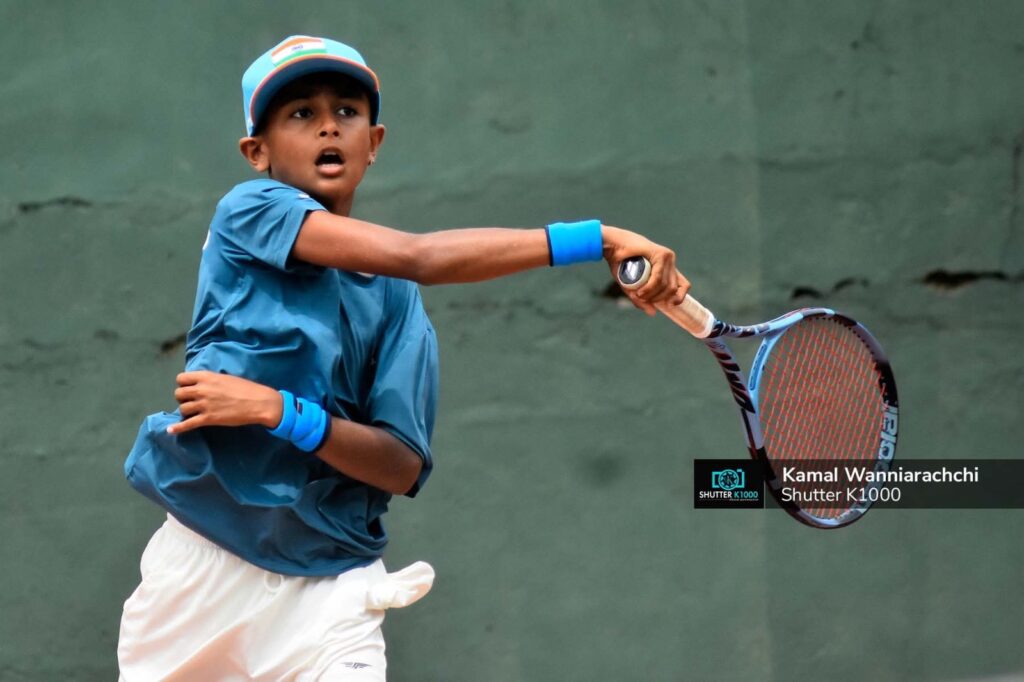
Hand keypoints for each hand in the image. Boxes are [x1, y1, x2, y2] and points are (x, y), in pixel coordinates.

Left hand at [167, 371, 282, 434]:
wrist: (258, 402)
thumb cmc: (245, 388)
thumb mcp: (225, 377)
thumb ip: (210, 380)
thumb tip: (200, 385)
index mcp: (206, 377)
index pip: (181, 378)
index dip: (183, 384)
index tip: (189, 388)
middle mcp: (202, 390)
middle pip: (179, 394)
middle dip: (183, 398)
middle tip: (191, 401)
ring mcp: (204, 405)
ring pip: (182, 408)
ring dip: (185, 411)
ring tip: (193, 413)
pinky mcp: (208, 419)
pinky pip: (187, 424)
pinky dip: (178, 428)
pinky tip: (171, 430)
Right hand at [601, 226, 689, 315]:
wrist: (612, 246)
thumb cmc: (620, 263)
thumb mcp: (632, 286)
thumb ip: (642, 299)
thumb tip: (653, 313)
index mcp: (667, 268)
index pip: (683, 285)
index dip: (679, 297)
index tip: (669, 304)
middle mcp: (669, 262)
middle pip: (673, 288)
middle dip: (658, 298)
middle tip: (642, 298)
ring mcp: (667, 257)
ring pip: (666, 285)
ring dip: (651, 294)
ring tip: (638, 294)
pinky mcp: (661, 254)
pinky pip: (659, 277)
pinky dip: (650, 287)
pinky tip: (641, 291)